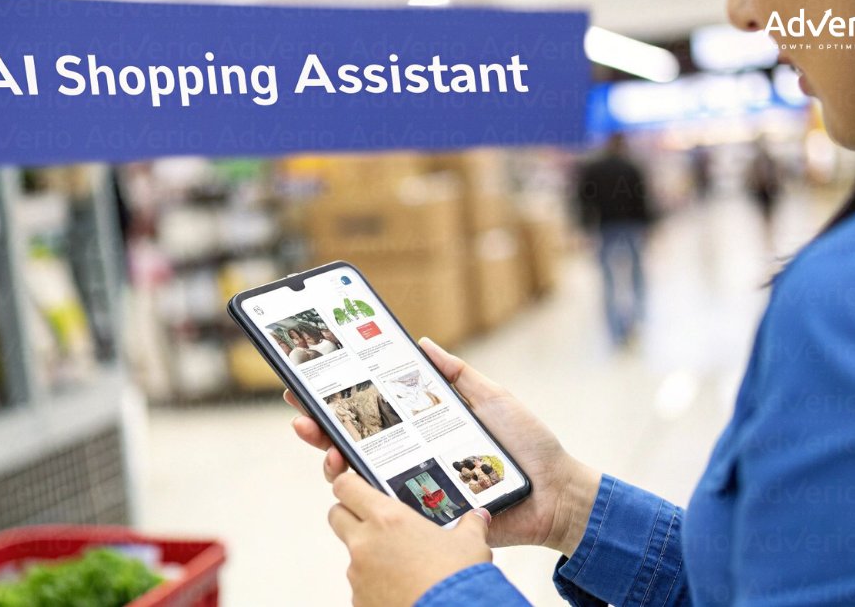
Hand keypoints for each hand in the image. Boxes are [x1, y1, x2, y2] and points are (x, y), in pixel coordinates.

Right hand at [285, 337, 601, 554]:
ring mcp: (414, 483)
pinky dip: (358, 487)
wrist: (554, 492)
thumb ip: (457, 375)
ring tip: (320, 440)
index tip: (313, 377)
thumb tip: (421, 343)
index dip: (343, 395)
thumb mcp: (491, 398)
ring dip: (330, 453)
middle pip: (356, 438)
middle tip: (300, 408)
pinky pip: (383, 502)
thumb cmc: (526, 444)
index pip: (375, 408)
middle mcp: (412, 453)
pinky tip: (344, 470)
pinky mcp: (423, 511)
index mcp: (424, 425)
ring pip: (359, 471)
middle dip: (320, 422)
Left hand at [328, 472, 491, 606]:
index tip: (357, 487)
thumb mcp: (470, 544)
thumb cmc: (457, 579)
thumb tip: (479, 517)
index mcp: (388, 518)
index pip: (346, 487)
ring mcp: (358, 574)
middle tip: (377, 524)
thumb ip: (470, 525)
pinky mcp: (358, 601)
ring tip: (402, 565)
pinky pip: (361, 586)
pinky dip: (375, 585)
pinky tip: (401, 589)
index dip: (350, 484)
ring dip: (369, 555)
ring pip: (352, 554)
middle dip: (350, 515)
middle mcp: (365, 542)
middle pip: (337, 515)